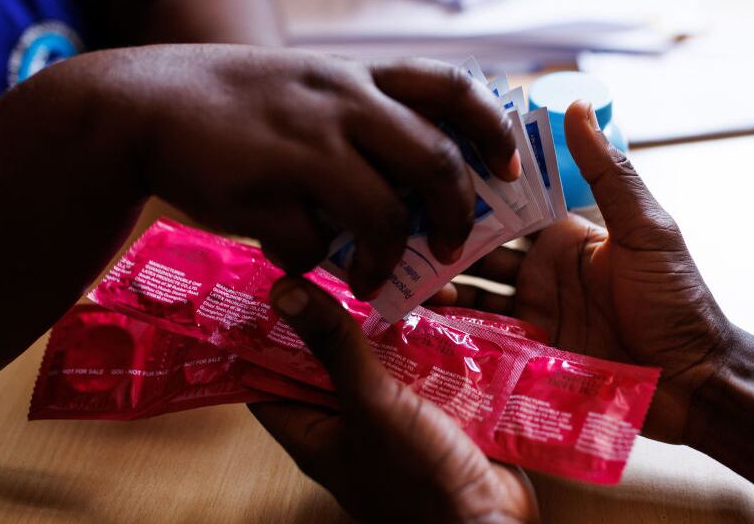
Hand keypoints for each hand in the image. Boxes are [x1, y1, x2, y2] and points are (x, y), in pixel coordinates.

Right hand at [88, 45, 520, 297]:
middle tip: (449, 247)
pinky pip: (312, 244)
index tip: (507, 169)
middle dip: (455, 215)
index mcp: (358, 78)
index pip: (452, 87)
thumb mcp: (309, 90)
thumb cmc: (239, 108)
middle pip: (435, 162)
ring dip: (384, 259)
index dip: (492, 130)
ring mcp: (304, 145)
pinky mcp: (264, 190)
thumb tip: (416, 193)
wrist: (142, 106)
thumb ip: (363, 124)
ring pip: (383, 215)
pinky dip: (310, 261)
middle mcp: (341, 104)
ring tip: (369, 278)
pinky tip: (290, 254)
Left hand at [250, 276, 538, 523]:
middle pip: (331, 354)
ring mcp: (396, 413)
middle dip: (342, 308)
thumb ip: (333, 345)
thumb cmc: (417, 479)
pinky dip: (437, 330)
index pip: (268, 374)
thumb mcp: (369, 403)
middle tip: (348, 256)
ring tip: (405, 268)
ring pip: (385, 350)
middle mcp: (349, 419)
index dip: (264, 329)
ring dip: (398, 314)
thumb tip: (283, 290)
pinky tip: (450, 296)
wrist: (489, 522)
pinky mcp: (439, 407)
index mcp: (313, 428)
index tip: (270, 277)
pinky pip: (429, 359)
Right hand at [432, 101, 734, 443]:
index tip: (431, 167)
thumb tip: (577, 104)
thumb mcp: (646, 230)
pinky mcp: (525, 349)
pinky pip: (479, 331)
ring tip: (400, 266)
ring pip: (471, 285)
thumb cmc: (678, 300)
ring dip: (439, 275)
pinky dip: (450, 322)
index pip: (511, 201)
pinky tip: (420, 312)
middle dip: (442, 232)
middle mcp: (541, 266)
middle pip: (479, 243)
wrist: (692, 382)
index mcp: (567, 232)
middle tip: (400, 222)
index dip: (475, 186)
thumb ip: (609, 173)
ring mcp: (531, 308)